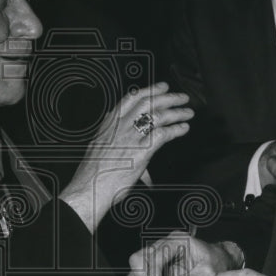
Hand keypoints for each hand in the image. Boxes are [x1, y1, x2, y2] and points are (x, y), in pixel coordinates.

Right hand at [60, 82, 192, 231]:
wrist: (88, 188)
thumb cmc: (92, 173)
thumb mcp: (98, 146)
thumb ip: (111, 137)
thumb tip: (119, 136)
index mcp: (110, 123)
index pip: (132, 99)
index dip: (150, 90)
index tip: (162, 87)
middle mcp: (121, 126)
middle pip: (148, 103)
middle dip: (168, 97)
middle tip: (181, 97)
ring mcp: (131, 138)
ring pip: (158, 116)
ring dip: (177, 112)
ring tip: (187, 112)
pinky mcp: (141, 152)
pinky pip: (163, 134)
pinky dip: (176, 129)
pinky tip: (183, 129)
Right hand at [128, 232, 243, 275]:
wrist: (219, 262)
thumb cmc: (215, 263)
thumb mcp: (208, 272)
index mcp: (176, 241)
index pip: (154, 254)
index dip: (150, 273)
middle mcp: (163, 246)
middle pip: (138, 259)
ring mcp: (157, 258)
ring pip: (138, 272)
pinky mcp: (156, 270)